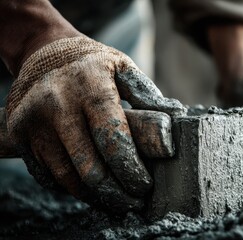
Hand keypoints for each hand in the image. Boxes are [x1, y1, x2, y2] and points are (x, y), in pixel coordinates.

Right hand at [6, 37, 185, 211]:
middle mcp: (58, 105)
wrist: (43, 53)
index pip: (113, 139)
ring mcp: (34, 122)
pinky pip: (48, 174)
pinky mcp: (20, 135)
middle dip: (116, 193)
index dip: (131, 169)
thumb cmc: (92, 64)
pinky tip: (91, 190)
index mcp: (90, 87)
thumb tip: (175, 116)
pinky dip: (71, 188)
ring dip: (95, 197)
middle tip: (134, 201)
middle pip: (90, 167)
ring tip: (116, 202)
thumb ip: (146, 93)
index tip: (145, 186)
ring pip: (67, 177)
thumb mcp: (122, 66)